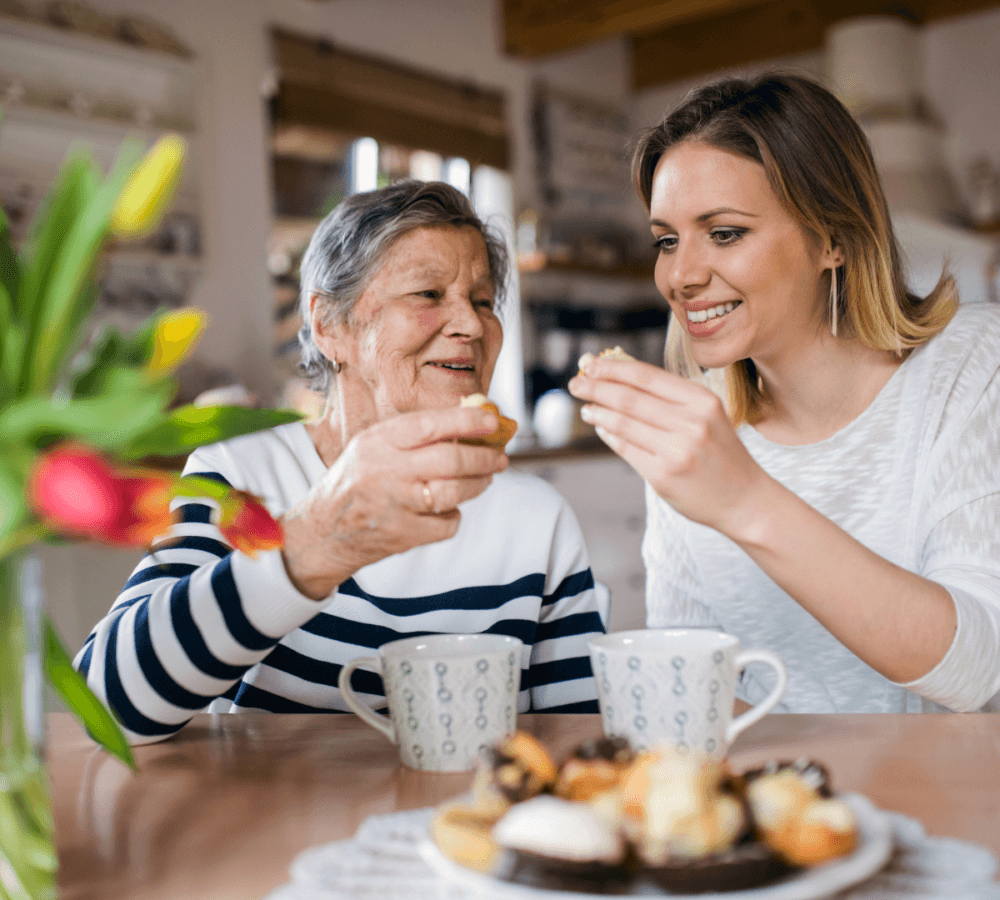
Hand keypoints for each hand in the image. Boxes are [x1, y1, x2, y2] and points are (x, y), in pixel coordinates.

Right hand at [280, 406, 507, 599]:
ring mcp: (394, 505)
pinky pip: (446, 524)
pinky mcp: (402, 535)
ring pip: (454, 492)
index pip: (429, 425)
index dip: (466, 421)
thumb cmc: (357, 481)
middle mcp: (386, 470)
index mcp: (379, 441)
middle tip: (500, 458)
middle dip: (484, 458)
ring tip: (485, 479)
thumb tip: (469, 419)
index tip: (492, 420)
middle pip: (450, 460)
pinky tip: (447, 510)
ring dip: (478, 485)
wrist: (323, 531)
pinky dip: (454, 516)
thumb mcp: (373, 446)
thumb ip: (414, 435)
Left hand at [568, 358, 770, 537]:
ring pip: (623, 423)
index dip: (612, 368)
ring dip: (598, 412)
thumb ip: (669, 397)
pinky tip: (601, 429)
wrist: (745, 499)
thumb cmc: (720, 453)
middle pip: (629, 398)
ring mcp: (676, 450)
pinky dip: (609, 436)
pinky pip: (626, 449)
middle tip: (575, 383)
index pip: (646, 376)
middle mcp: (690, 423)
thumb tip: (619, 375)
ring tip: (585, 407)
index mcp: (701, 400)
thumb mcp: (706, 415)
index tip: (590, 365)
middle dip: (596, 388)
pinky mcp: (663, 475)